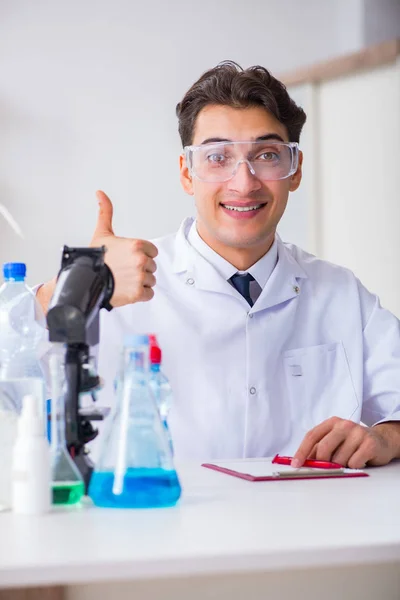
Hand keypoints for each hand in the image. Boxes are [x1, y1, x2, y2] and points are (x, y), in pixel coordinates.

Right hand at [90, 190, 157, 306]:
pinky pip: (149, 294)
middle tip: (124, 271)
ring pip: (151, 280)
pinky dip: (140, 295)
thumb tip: (100, 193)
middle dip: (140, 269)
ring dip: (140, 282)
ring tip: (124, 280)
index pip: (152, 252)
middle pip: (152, 266)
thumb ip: (106, 212)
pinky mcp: (138, 293)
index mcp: (137, 245)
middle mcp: (141, 260)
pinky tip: (127, 290)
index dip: (141, 255)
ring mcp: (140, 277)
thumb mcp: (102, 233)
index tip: (128, 259)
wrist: (85, 281)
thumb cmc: (94, 258)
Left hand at [292, 417, 398, 468]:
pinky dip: (353, 467)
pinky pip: (353, 463)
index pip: (312, 436)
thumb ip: (319, 449)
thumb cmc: (353, 443)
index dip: (302, 451)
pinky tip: (359, 460)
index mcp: (332, 423)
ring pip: (339, 459)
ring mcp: (358, 433)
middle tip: (326, 469)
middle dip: (322, 462)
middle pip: (324, 447)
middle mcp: (344, 425)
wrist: (381, 441)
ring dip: (341, 466)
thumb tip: (302, 462)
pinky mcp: (369, 444)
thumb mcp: (334, 441)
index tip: (296, 464)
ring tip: (348, 460)